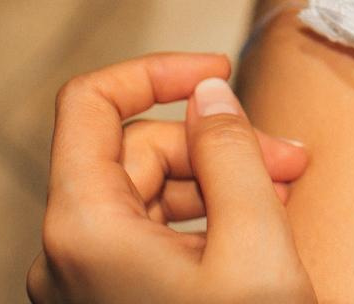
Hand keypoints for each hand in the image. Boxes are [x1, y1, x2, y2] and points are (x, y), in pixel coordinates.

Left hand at [27, 53, 314, 303]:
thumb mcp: (254, 242)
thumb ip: (231, 154)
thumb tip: (209, 94)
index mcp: (83, 229)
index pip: (91, 103)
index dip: (158, 72)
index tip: (219, 72)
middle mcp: (65, 254)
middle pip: (134, 150)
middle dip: (214, 141)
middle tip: (288, 159)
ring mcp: (84, 283)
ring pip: (146, 193)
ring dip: (217, 180)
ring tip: (282, 191)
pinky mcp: (110, 300)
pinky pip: (149, 235)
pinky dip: (202, 218)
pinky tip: (253, 225)